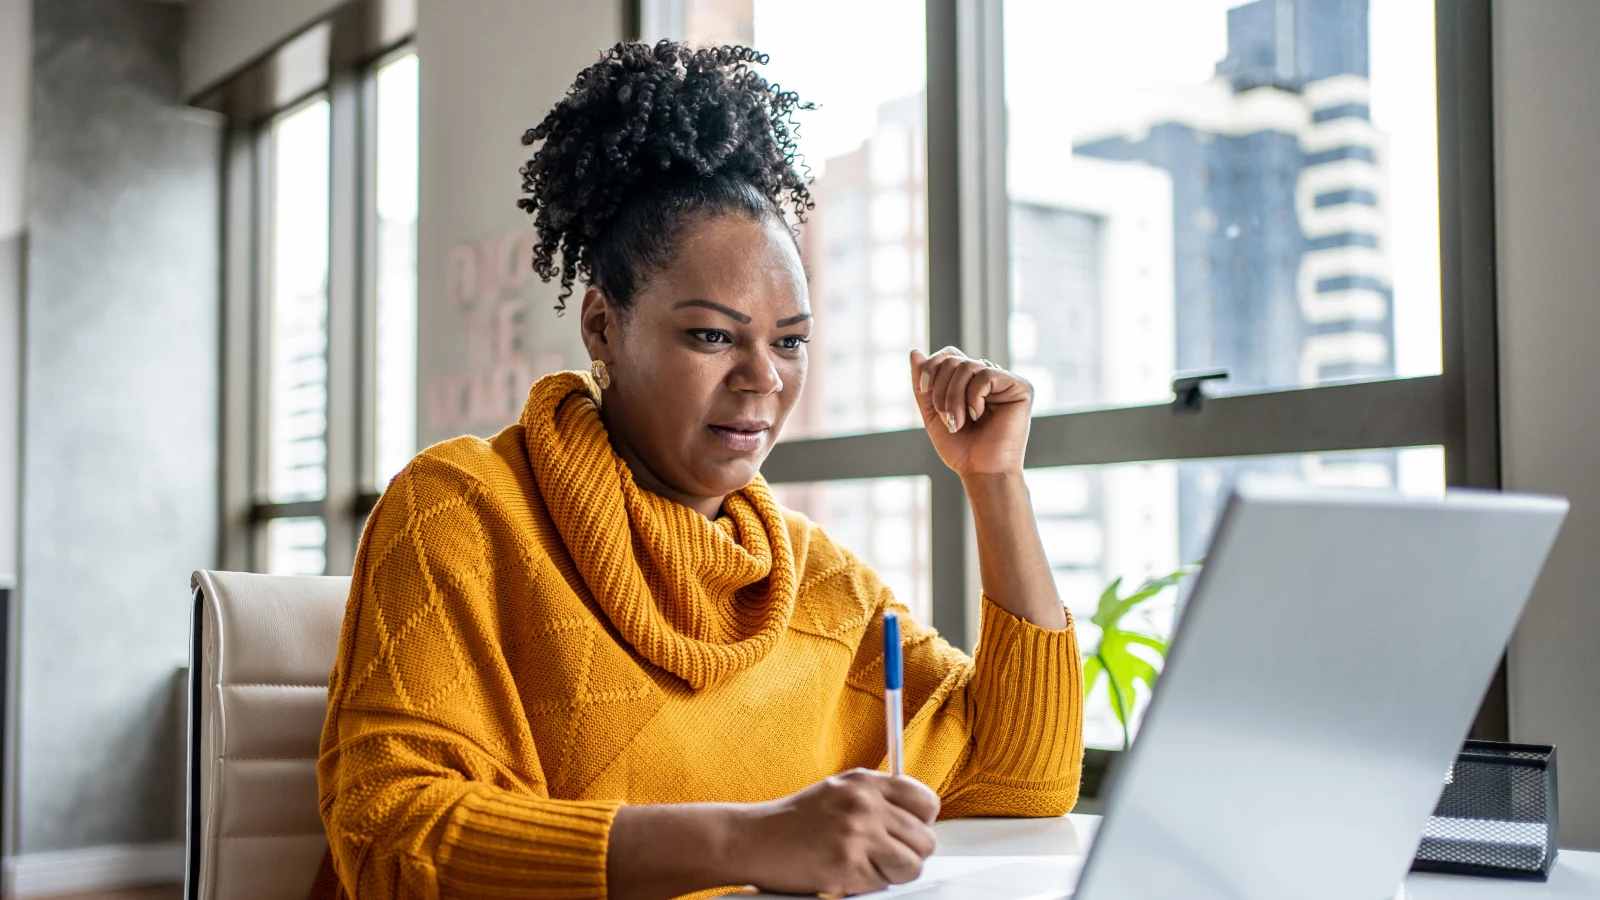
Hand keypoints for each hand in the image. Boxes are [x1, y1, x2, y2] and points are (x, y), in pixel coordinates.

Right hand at [729, 769, 939, 895]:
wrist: (754, 839)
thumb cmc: (795, 820)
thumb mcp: (839, 790)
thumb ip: (877, 798)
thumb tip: (916, 818)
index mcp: (865, 782)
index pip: (927, 801)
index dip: (922, 822)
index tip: (909, 831)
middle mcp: (865, 803)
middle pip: (925, 839)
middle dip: (909, 853)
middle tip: (883, 855)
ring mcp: (857, 834)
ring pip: (912, 866)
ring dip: (893, 873)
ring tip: (866, 865)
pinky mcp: (848, 865)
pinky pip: (883, 885)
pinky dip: (867, 885)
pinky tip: (845, 872)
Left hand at [910, 348, 1033, 477]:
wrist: (982, 472)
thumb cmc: (961, 448)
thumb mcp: (932, 413)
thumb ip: (922, 384)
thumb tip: (915, 352)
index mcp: (970, 381)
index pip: (949, 354)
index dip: (932, 366)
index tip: (923, 390)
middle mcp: (988, 377)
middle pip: (954, 359)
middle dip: (941, 389)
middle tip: (947, 418)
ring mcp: (1005, 381)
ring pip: (968, 366)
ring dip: (954, 397)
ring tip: (959, 422)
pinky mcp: (1020, 387)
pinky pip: (986, 375)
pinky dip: (974, 397)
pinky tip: (979, 415)